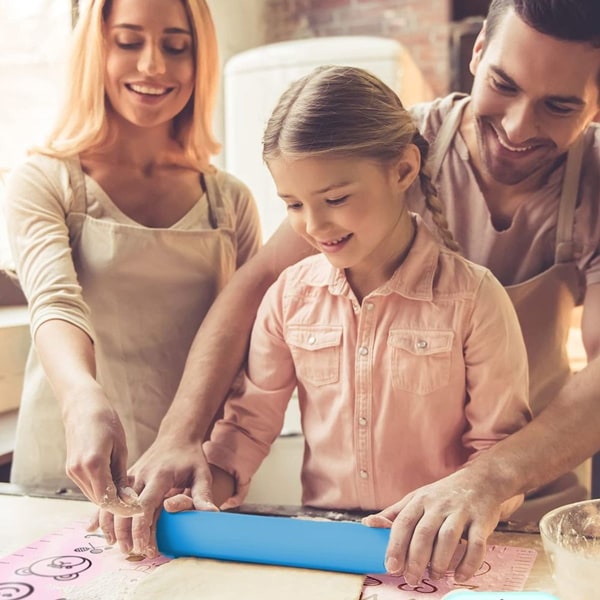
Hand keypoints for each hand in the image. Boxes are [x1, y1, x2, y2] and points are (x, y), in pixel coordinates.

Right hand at [63, 387, 141, 516]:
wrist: (82, 406)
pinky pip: (88, 487)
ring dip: (109, 500)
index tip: (140, 511)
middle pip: (100, 501)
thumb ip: (121, 475)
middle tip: (137, 509)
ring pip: (93, 496)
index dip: (124, 508)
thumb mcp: (120, 447)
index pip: (108, 499)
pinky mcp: (71, 469)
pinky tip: (115, 488)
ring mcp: (72, 471)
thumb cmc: (106, 421)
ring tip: (129, 500)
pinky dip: (101, 491)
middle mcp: (79, 471)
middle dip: (118, 508)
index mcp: (94, 465)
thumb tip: (128, 498)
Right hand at [91, 430, 216, 556]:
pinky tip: (92, 528)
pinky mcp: (126, 478)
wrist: (177, 435)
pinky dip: (101, 513)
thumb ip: (203, 495)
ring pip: (113, 503)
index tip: (145, 548)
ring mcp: (130, 476)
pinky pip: (110, 496)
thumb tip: (211, 515)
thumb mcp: (202, 473)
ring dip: (111, 526)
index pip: (145, 506)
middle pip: (125, 509)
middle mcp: (140, 476)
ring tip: (116, 546)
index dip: (142, 530)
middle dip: (125, 534)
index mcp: (159, 476)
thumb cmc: (191, 457)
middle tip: (131, 553)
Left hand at [362, 467, 519, 585]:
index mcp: (420, 500)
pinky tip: (460, 576)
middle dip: (416, 560)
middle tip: (411, 579)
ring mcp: (461, 512)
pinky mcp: (482, 521)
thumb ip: (395, 513)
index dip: (396, 546)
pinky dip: (468, 564)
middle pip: (424, 533)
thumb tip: (368, 523)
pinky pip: (476, 545)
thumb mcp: (417, 498)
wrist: (481, 480)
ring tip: (435, 575)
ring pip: (448, 539)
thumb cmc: (443, 494)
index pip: (404, 523)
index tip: (391, 567)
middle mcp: (439, 505)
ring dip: (440, 562)